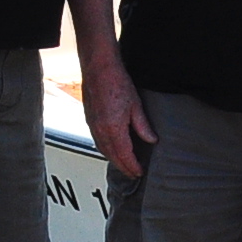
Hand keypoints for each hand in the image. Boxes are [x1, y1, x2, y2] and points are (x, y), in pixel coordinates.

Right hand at [82, 51, 155, 177]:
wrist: (99, 68)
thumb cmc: (116, 82)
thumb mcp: (136, 106)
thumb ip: (143, 126)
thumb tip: (151, 140)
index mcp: (113, 129)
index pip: (124, 156)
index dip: (132, 166)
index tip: (139, 172)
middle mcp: (100, 131)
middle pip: (112, 156)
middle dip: (123, 167)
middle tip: (132, 173)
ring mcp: (93, 126)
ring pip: (103, 150)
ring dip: (113, 159)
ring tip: (123, 164)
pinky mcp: (89, 120)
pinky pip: (97, 141)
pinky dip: (105, 149)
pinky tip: (111, 148)